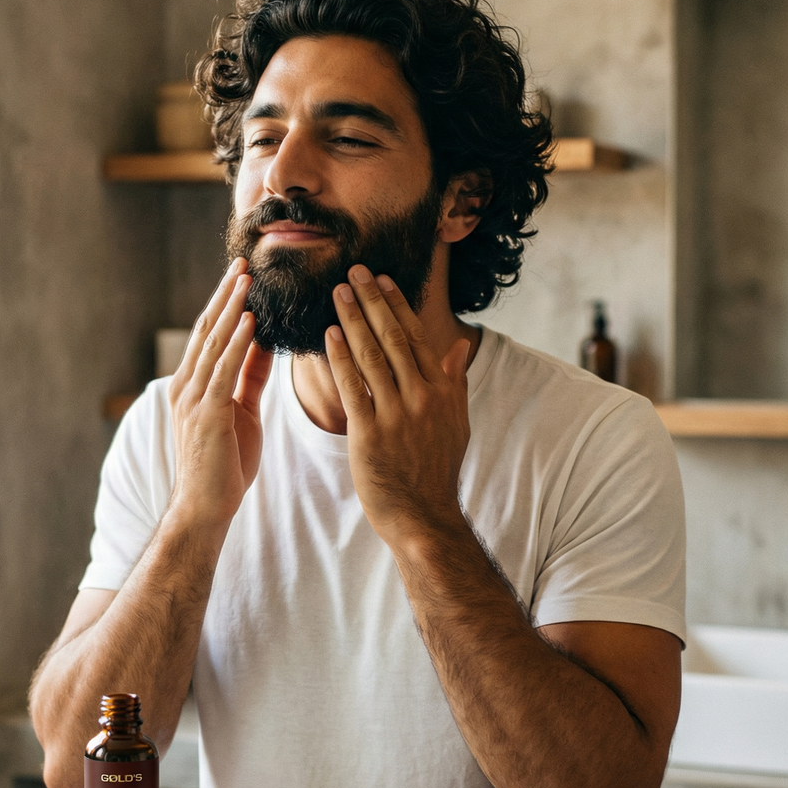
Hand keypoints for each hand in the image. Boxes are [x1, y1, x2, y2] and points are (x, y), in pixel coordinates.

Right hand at [167, 258, 272, 528]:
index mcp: (192, 386)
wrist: (206, 508)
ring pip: (213, 344)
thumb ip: (249, 376)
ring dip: (231, 310)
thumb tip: (262, 341)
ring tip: (246, 281)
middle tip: (241, 264)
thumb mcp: (242, 411)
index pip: (208, 335)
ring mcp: (193, 400)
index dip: (224, 304)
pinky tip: (249, 322)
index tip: (240, 275)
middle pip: (207, 331)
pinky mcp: (207, 415)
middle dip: (225, 296)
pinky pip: (224, 372)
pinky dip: (236, 344)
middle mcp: (186, 387)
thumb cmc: (224, 464)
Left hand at [324, 265, 469, 544]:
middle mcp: (422, 397)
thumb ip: (454, 383)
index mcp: (442, 391)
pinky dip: (341, 358)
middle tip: (355, 272)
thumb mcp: (456, 425)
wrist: (423, 516)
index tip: (384, 280)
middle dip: (373, 301)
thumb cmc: (436, 471)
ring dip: (353, 320)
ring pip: (372, 356)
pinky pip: (353, 387)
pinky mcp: (370, 433)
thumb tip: (457, 347)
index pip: (417, 338)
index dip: (398, 306)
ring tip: (338, 293)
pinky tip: (330, 335)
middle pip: (393, 339)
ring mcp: (396, 414)